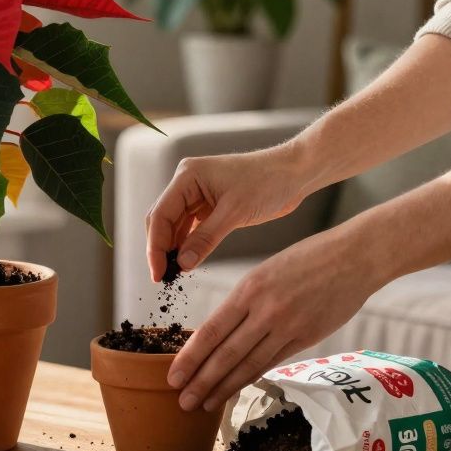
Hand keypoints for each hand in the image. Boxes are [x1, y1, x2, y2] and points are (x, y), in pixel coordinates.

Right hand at [145, 142, 314, 281]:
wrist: (295, 172)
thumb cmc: (268, 182)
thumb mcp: (235, 213)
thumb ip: (205, 239)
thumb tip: (182, 264)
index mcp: (187, 176)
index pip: (160, 215)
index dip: (155, 247)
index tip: (157, 273)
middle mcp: (186, 182)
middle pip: (161, 220)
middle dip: (160, 248)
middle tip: (163, 277)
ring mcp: (196, 193)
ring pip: (174, 225)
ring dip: (173, 248)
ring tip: (174, 274)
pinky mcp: (208, 204)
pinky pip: (190, 227)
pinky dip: (187, 244)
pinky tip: (187, 261)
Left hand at [166, 228, 386, 411]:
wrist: (355, 257)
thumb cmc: (308, 258)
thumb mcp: (266, 271)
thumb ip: (245, 300)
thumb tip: (222, 330)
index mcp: (249, 289)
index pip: (211, 331)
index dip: (190, 357)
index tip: (174, 375)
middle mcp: (265, 310)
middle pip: (226, 354)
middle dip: (201, 381)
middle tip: (182, 401)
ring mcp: (288, 327)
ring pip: (248, 364)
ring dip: (224, 387)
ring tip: (204, 404)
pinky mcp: (307, 338)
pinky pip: (272, 362)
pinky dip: (251, 378)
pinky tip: (236, 390)